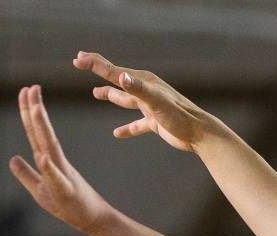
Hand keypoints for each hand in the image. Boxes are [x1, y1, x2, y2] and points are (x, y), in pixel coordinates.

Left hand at [9, 84, 114, 235]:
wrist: (94, 220)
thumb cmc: (70, 206)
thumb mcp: (40, 190)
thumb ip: (26, 174)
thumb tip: (12, 159)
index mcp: (48, 162)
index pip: (35, 134)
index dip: (28, 113)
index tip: (25, 90)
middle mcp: (56, 164)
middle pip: (41, 135)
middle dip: (35, 111)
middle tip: (31, 87)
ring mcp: (62, 177)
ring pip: (49, 149)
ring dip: (42, 129)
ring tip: (37, 109)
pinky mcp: (66, 193)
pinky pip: (56, 179)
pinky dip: (49, 168)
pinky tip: (42, 156)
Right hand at [73, 51, 221, 152]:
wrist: (199, 134)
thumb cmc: (180, 117)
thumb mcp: (157, 102)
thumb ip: (138, 89)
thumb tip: (121, 77)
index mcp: (143, 82)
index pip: (113, 71)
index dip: (94, 64)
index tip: (77, 60)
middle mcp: (146, 91)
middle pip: (117, 80)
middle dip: (98, 71)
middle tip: (80, 63)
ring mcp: (150, 107)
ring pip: (125, 99)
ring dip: (110, 95)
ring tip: (95, 93)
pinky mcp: (155, 122)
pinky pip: (135, 125)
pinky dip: (126, 128)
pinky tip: (117, 133)